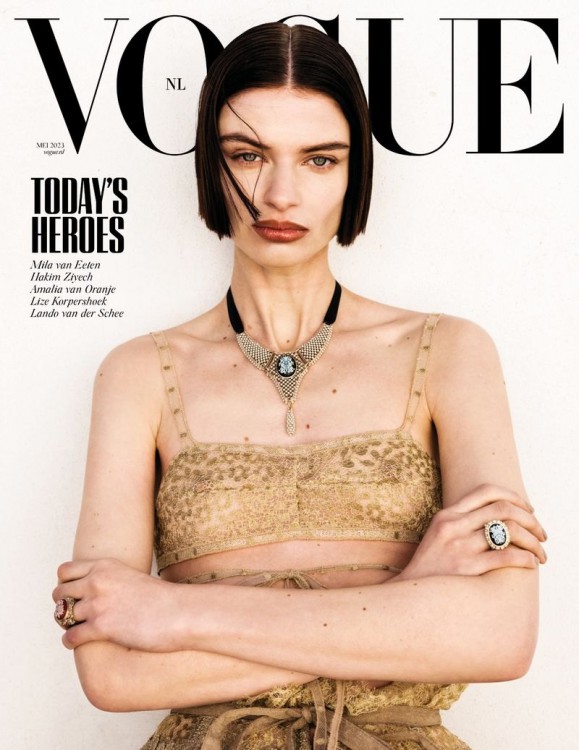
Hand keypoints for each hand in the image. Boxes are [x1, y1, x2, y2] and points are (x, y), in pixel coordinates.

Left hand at [53, 558, 185, 650]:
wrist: (178, 612)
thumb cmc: (161, 599)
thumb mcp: (131, 578)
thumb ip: (110, 581)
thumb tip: (95, 594)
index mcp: (105, 566)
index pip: (65, 570)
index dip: (64, 583)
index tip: (71, 593)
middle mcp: (97, 581)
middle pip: (59, 592)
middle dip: (63, 604)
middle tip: (72, 613)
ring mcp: (97, 604)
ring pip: (62, 615)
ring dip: (66, 624)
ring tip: (75, 628)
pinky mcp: (101, 627)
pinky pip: (70, 636)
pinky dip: (69, 641)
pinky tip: (76, 642)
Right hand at [398, 484, 546, 580]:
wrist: (409, 597)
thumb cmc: (429, 570)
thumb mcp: (438, 537)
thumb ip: (461, 524)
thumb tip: (497, 520)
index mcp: (447, 515)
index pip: (485, 491)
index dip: (513, 496)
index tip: (528, 509)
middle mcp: (453, 526)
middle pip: (503, 509)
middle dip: (530, 519)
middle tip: (541, 533)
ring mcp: (459, 546)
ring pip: (509, 530)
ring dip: (533, 541)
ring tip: (540, 552)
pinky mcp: (467, 568)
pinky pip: (506, 556)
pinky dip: (525, 558)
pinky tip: (531, 563)